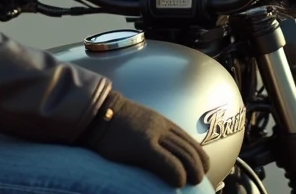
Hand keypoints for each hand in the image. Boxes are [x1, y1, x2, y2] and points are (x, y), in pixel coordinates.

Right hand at [79, 90, 208, 186]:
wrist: (95, 113)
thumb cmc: (113, 123)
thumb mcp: (139, 123)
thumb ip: (152, 134)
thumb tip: (161, 152)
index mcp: (162, 122)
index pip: (189, 140)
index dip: (199, 156)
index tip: (200, 168)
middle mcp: (162, 127)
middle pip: (190, 148)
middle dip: (199, 166)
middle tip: (198, 180)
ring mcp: (153, 135)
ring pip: (184, 155)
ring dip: (192, 172)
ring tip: (191, 182)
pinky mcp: (144, 146)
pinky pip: (169, 163)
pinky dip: (178, 174)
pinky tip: (178, 182)